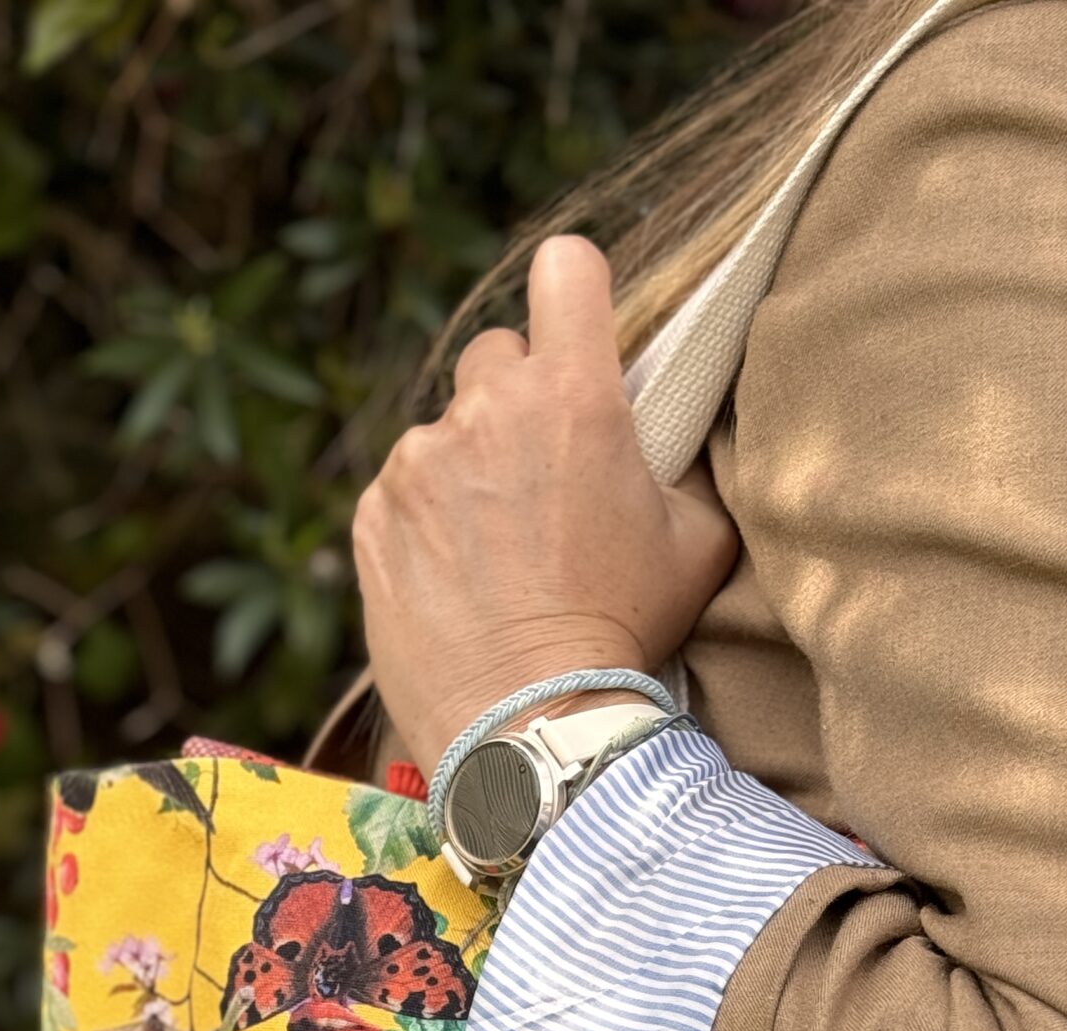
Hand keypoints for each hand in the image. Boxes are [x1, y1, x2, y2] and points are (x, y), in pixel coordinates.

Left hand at [352, 234, 738, 772]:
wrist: (527, 725)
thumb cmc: (623, 633)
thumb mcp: (696, 539)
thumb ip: (681, 461)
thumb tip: (671, 434)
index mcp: (573, 394)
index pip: (566, 268)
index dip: (574, 291)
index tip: (577, 328)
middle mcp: (484, 413)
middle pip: (496, 355)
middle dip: (517, 398)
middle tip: (540, 474)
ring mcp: (416, 465)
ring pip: (443, 434)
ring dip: (465, 471)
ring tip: (496, 551)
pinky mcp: (369, 520)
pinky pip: (398, 494)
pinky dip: (421, 523)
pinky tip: (454, 580)